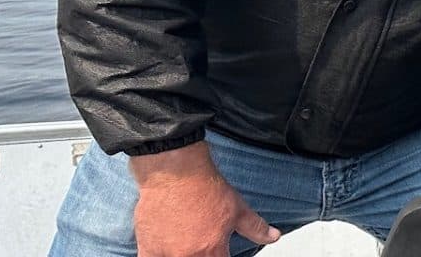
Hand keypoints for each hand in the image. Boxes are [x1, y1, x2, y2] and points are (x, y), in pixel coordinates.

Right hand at [127, 142, 279, 256]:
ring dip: (183, 256)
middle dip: (203, 256)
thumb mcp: (238, 209)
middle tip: (203, 247)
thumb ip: (256, 228)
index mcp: (212, 251)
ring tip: (186, 247)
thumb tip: (273, 236)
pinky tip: (168, 252)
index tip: (221, 253)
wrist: (174, 172)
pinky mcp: (146, 249)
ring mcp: (165, 255)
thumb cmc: (203, 188)